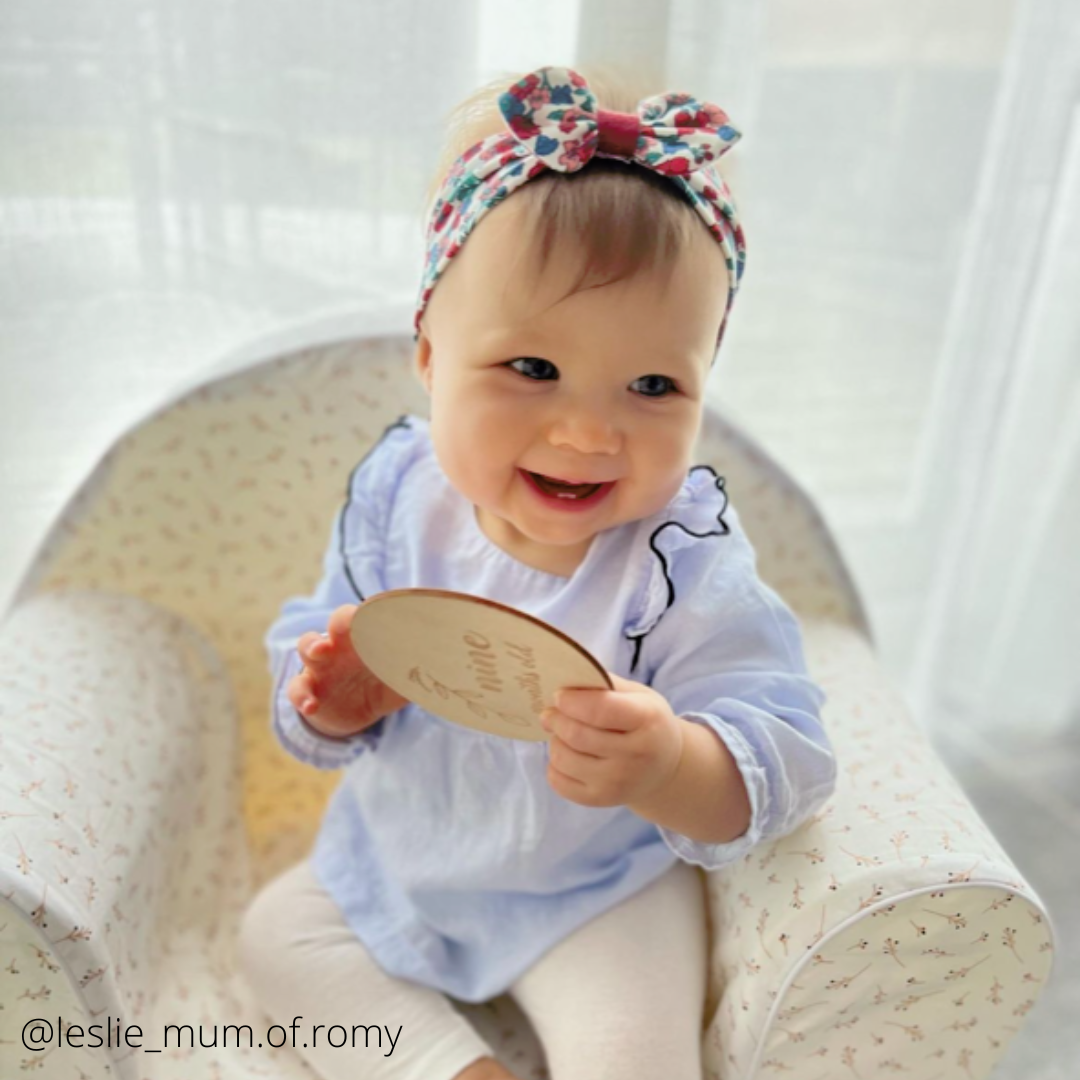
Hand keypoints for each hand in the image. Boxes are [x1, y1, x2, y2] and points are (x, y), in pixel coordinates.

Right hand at [286, 604, 409, 738]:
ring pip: (307, 646)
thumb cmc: (382, 680)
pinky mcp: (309, 688)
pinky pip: (297, 688)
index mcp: (366, 636)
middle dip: (342, 620)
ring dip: (312, 646)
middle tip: (349, 623)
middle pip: (336, 623)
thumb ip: (420, 671)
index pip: (367, 616)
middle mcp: (342, 643)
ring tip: (320, 652)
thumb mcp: (402, 677)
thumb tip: (450, 669)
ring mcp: (321, 664)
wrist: (355, 709)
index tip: (381, 609)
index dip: (372, 612)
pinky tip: (312, 706)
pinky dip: (302, 696)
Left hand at [540, 672, 684, 808]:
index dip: (572, 700)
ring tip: (561, 734)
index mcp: (647, 721)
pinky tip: (566, 755)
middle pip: (577, 735)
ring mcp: (617, 783)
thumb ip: (606, 683)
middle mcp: (635, 756)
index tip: (559, 695)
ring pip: (564, 758)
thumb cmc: (647, 723)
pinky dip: (554, 765)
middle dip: (556, 719)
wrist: (665, 768)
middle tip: (550, 712)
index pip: (599, 710)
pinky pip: (559, 782)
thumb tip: (566, 677)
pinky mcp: (601, 800)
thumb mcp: (639, 695)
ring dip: (555, 741)